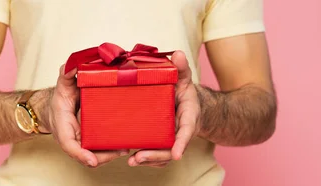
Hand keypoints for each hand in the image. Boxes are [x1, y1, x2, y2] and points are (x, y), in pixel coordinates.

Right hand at [49, 65, 128, 167]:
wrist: (54, 108)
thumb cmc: (61, 98)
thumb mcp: (62, 84)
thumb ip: (66, 73)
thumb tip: (73, 64)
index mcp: (62, 127)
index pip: (69, 145)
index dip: (80, 154)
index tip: (92, 159)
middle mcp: (71, 139)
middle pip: (86, 156)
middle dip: (104, 156)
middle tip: (122, 150)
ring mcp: (80, 143)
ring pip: (94, 157)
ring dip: (110, 155)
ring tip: (127, 148)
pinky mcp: (88, 143)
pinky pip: (98, 152)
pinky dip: (110, 152)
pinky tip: (125, 146)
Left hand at [128, 50, 200, 167]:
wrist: (186, 104)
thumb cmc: (183, 93)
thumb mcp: (184, 78)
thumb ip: (181, 68)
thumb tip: (178, 54)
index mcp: (188, 116)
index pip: (187, 131)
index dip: (181, 142)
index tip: (177, 154)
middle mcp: (180, 131)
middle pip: (171, 148)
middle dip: (156, 155)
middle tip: (139, 157)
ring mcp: (172, 139)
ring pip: (163, 155)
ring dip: (149, 160)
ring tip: (133, 160)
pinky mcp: (162, 142)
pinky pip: (157, 155)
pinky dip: (146, 159)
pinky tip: (132, 159)